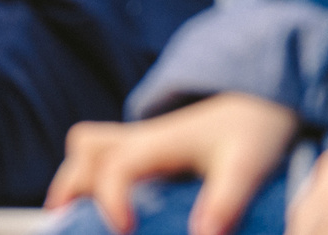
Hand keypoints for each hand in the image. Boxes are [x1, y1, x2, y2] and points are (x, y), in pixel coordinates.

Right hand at [46, 94, 300, 234]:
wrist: (255, 105)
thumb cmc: (250, 136)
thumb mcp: (246, 170)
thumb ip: (224, 202)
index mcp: (159, 143)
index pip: (116, 166)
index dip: (111, 198)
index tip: (125, 231)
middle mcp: (140, 139)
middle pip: (84, 150)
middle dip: (72, 188)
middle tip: (72, 225)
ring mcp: (139, 143)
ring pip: (87, 148)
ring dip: (76, 180)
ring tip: (76, 220)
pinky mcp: (144, 152)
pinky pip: (101, 158)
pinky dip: (90, 181)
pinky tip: (104, 213)